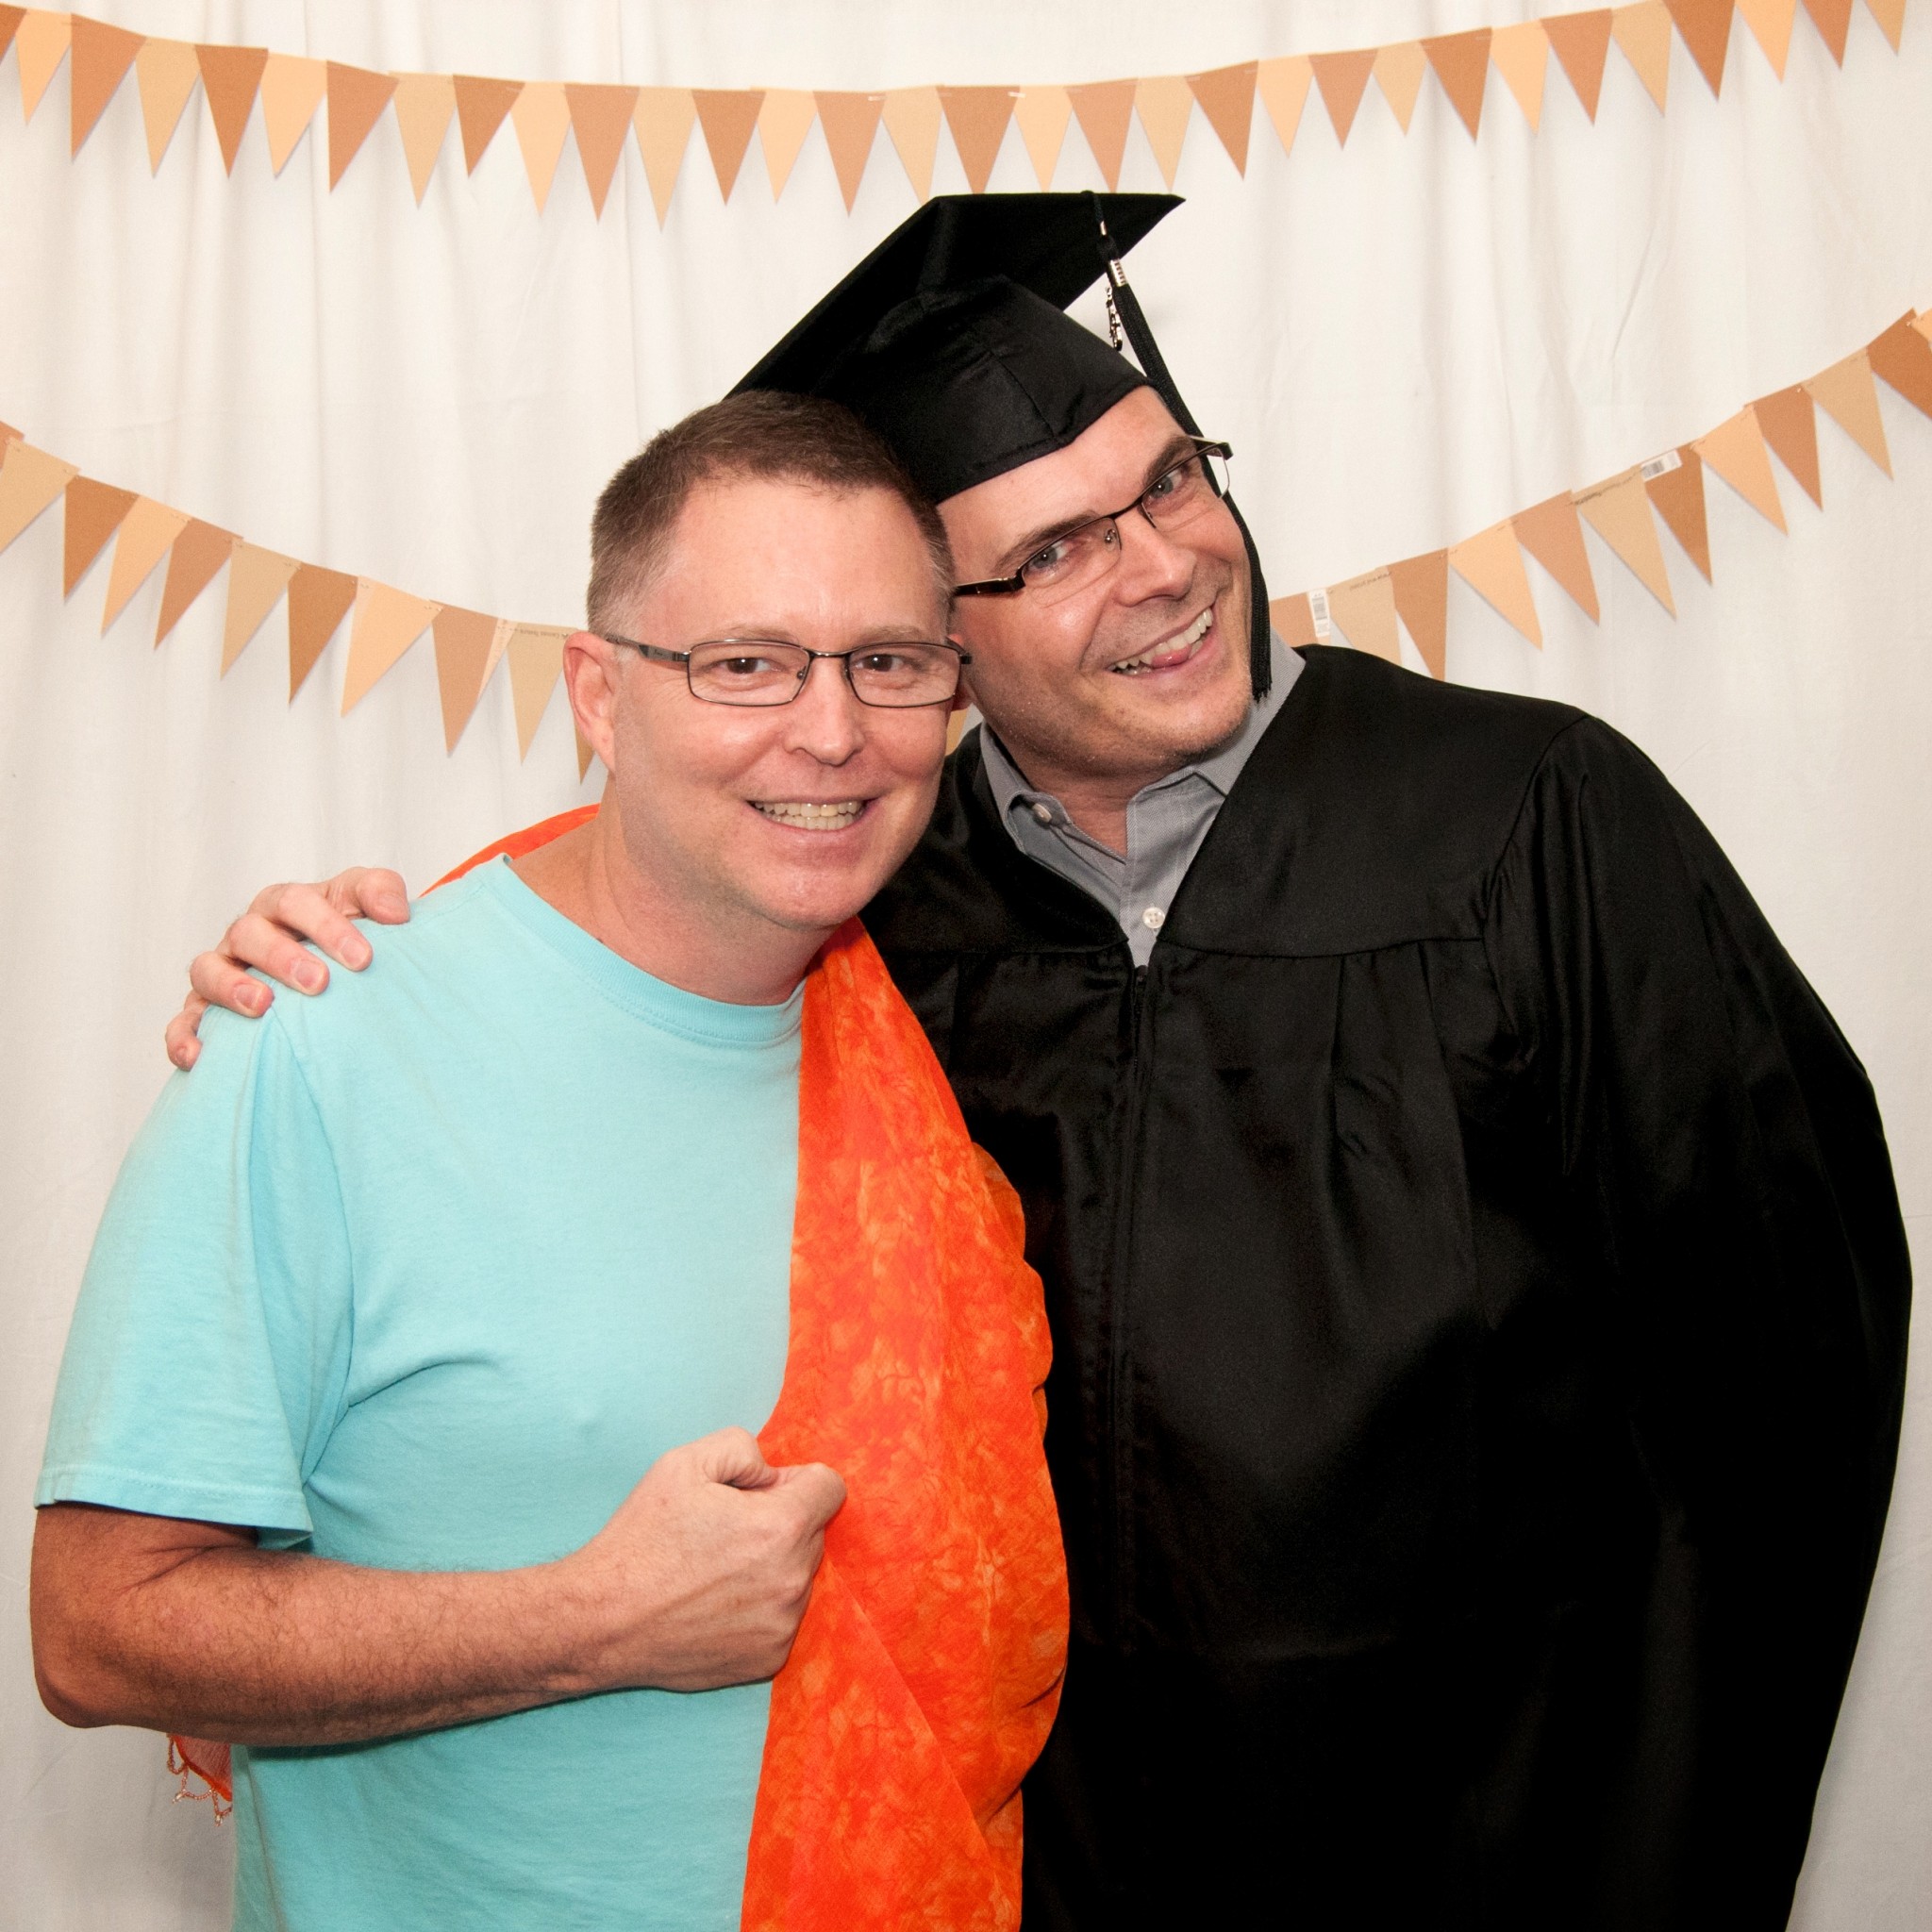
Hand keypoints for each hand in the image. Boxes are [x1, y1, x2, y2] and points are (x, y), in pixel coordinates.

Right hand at [166, 869, 409, 1070]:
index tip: (363, 958)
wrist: (333, 976)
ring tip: (262, 1006)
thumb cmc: (348, 936)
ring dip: (231, 987)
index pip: (296, 902)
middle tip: (319, 983)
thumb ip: (382, 892)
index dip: (326, 926)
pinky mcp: (203, 1010)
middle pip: (251, 934)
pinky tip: (200, 1055)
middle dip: (283, 957)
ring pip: (208, 970)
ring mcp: (222, 970)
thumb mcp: (365, 905)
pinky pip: (183, 1020)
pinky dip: (185, 1035)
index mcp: (286, 905)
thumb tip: (397, 914)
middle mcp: (249, 934)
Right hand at [564, 1428, 845, 1693]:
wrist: (603, 1620)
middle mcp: (792, 1580)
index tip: (760, 1493)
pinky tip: (714, 1605)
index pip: (830, 1488)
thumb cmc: (642, 1538)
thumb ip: (744, 1449)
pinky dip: (758, 1607)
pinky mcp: (768, 1660)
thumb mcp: (685, 1462)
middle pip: (813, 1533)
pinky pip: (782, 1617)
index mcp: (781, 1527)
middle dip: (781, 1523)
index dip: (794, 1481)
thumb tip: (774, 1476)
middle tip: (725, 1531)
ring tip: (714, 1571)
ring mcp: (782, 1626)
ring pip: (798, 1576)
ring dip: (772, 1567)